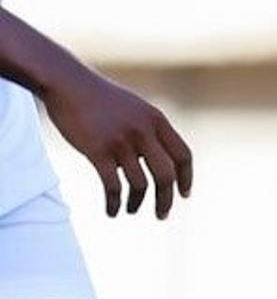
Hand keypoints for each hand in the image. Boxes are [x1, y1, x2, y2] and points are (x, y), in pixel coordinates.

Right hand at [43, 64, 192, 218]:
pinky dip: (114, 203)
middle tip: (163, 215)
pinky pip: (113, 186)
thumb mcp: (135, 107)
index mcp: (157, 120)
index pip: (183, 155)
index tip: (185, 195)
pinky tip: (112, 211)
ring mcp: (121, 141)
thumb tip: (158, 156)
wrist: (68, 83)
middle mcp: (144, 131)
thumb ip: (149, 129)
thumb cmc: (100, 97)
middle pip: (166, 175)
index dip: (187, 178)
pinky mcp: (98, 151)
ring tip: (131, 210)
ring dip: (137, 203)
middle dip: (166, 199)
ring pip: (140, 184)